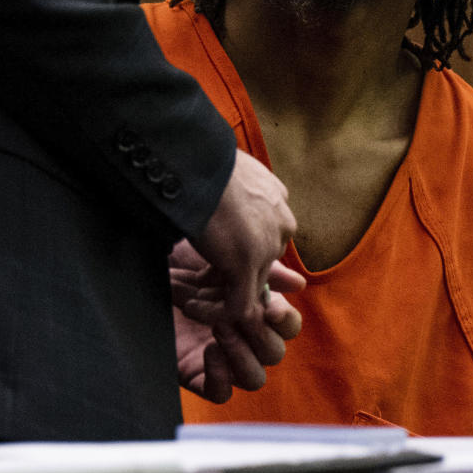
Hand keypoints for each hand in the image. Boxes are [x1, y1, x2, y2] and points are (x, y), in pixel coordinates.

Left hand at [171, 238, 304, 402]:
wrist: (139, 265)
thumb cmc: (182, 258)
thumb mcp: (222, 255)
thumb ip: (261, 268)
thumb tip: (298, 284)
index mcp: (252, 310)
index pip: (286, 326)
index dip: (285, 320)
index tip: (269, 307)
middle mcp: (240, 336)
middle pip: (274, 352)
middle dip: (258, 333)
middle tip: (235, 314)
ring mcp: (219, 357)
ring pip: (255, 377)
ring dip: (243, 354)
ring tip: (219, 328)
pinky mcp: (194, 373)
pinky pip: (220, 393)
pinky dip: (221, 377)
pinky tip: (209, 351)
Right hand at [191, 148, 298, 320]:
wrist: (194, 159)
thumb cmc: (200, 159)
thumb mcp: (224, 173)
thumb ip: (233, 195)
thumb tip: (216, 203)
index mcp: (277, 198)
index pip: (264, 238)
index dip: (236, 253)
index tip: (207, 259)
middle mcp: (282, 222)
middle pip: (261, 265)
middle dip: (230, 278)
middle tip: (196, 284)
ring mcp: (268, 245)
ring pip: (251, 288)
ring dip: (221, 299)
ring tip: (191, 299)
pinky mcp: (249, 264)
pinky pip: (239, 307)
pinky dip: (215, 314)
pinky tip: (191, 308)